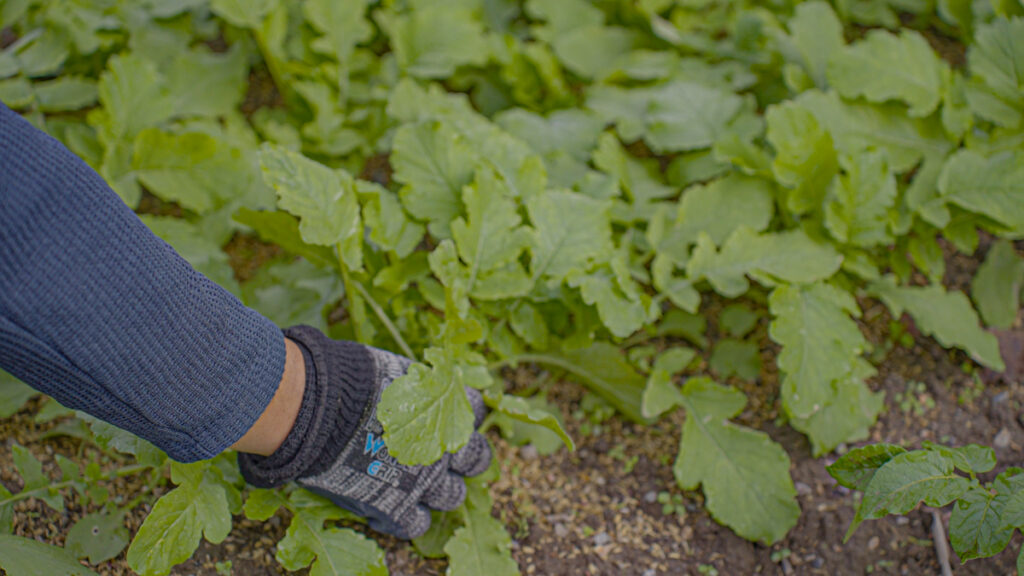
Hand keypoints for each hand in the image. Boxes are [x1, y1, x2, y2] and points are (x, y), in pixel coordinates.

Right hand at [239, 326, 490, 538]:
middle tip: (441, 455)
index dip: (461, 414)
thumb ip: (413, 385)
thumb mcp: (392, 370)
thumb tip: (414, 382)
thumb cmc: (351, 379)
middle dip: (464, 458)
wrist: (321, 410)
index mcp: (448, 408)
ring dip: (439, 489)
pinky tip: (389, 505)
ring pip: (452, 495)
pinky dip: (406, 517)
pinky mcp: (398, 508)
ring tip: (415, 483)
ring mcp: (425, 481)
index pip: (475, 412)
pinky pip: (416, 524)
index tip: (447, 414)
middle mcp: (445, 447)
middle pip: (475, 460)